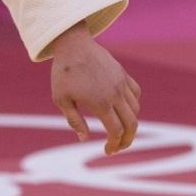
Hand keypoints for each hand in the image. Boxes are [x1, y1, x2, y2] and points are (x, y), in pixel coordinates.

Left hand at [50, 24, 140, 154]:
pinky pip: (135, 93)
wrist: (72, 44)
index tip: (107, 151)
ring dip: (130, 123)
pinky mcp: (123, 74)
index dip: (114, 145)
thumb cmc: (63, 72)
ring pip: (135, 110)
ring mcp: (121, 83)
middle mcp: (115, 94)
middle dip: (127, 140)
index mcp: (100, 103)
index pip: (116, 132)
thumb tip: (84, 139)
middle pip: (132, 125)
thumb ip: (73, 120)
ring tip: (119, 128)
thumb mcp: (60, 98)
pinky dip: (134, 104)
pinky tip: (124, 108)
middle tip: (119, 147)